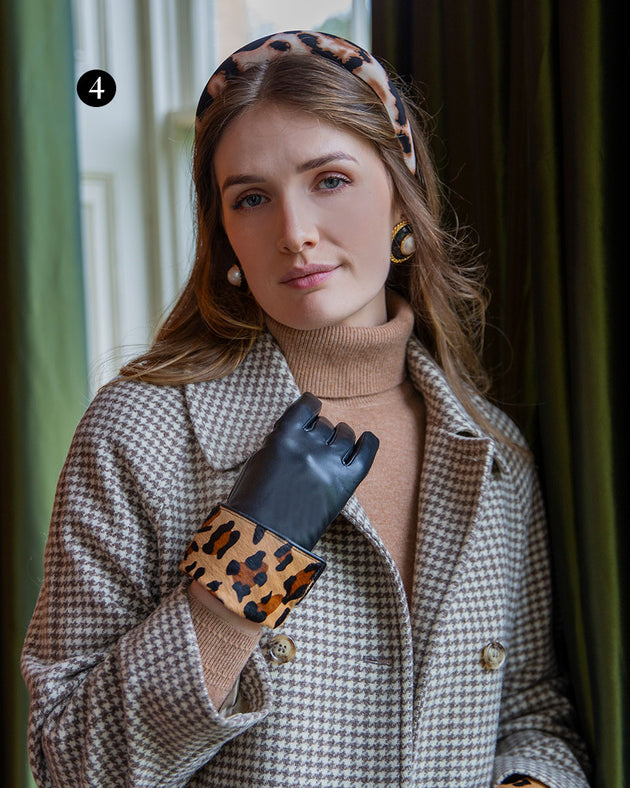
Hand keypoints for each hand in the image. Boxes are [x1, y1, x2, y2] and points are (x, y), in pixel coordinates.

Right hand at [226, 392, 378, 549]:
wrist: (263, 540)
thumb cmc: (253, 503)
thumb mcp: (259, 461)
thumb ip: (281, 441)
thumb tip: (299, 432)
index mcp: (284, 437)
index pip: (306, 406)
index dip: (310, 405)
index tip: (312, 407)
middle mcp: (309, 446)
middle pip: (324, 424)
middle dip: (320, 431)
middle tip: (313, 444)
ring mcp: (329, 464)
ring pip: (345, 435)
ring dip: (340, 436)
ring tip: (336, 443)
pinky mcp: (344, 485)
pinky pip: (365, 454)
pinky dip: (369, 443)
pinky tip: (367, 439)